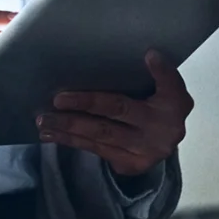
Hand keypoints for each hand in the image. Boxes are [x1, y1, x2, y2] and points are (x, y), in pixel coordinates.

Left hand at [36, 51, 192, 177]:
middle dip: (84, 106)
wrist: (164, 142)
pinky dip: (71, 141)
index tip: (149, 55)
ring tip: (44, 120)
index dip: (161, 72)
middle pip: (119, 112)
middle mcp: (163, 129)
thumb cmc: (156, 106)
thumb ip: (157, 74)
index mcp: (175, 103)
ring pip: (101, 136)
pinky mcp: (130, 165)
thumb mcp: (165, 88)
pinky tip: (51, 134)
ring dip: (68, 128)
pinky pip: (95, 150)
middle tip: (55, 100)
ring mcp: (146, 151)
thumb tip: (147, 53)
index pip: (169, 84)